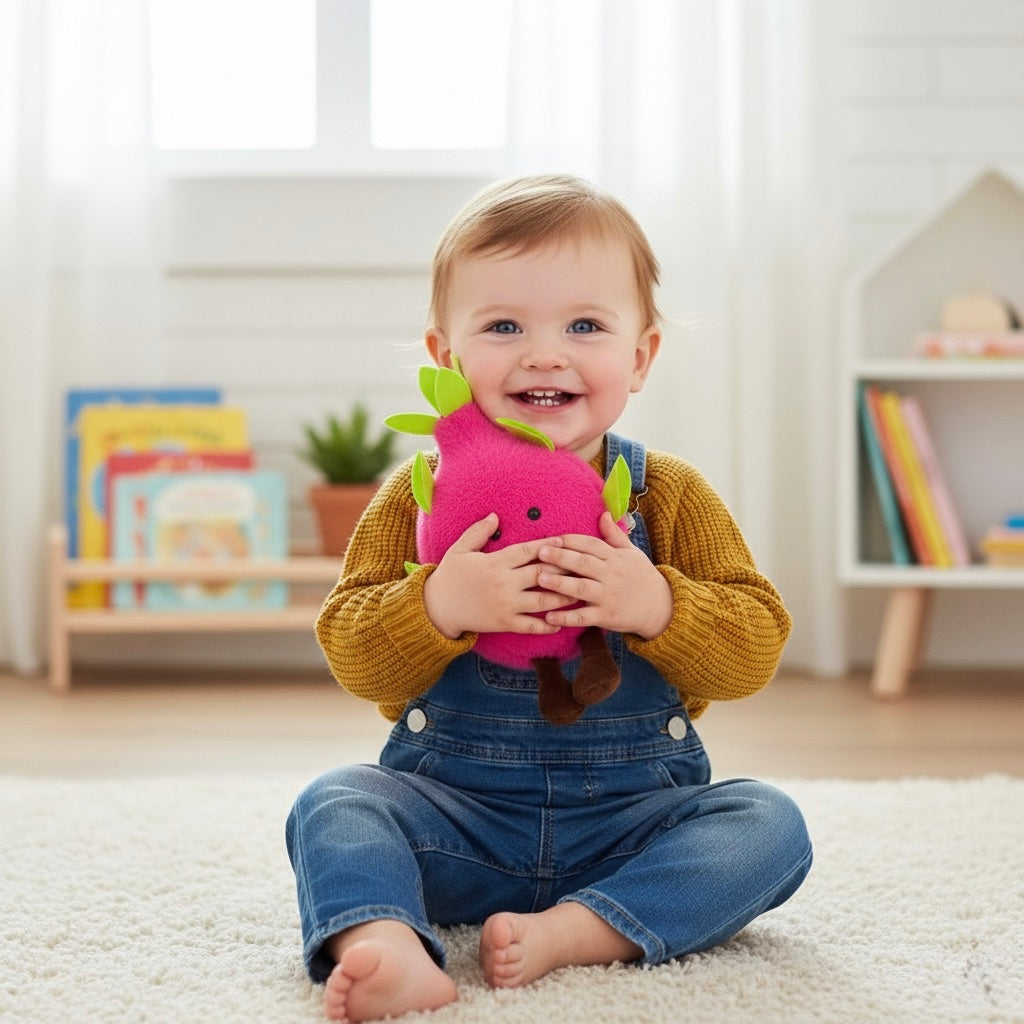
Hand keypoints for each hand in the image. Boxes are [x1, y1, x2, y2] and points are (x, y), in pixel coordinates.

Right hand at [423, 513, 572, 639]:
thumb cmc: (449, 576)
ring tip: (580, 593)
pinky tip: (561, 622)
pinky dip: (547, 625)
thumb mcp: (460, 549)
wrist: (437, 608)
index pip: (527, 551)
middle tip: (582, 565)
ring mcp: (506, 605)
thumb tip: (495, 516)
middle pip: (541, 573)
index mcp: (496, 562)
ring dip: (563, 597)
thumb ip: (478, 532)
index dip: (548, 544)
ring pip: (542, 601)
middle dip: (563, 569)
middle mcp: (504, 583)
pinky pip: (531, 625)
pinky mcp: (504, 623)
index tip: (565, 539)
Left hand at [536, 512, 672, 639]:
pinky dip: (566, 617)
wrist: (660, 607)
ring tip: (539, 579)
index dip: (571, 541)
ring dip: (560, 584)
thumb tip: (603, 513)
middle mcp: (611, 575)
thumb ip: (614, 535)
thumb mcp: (631, 553)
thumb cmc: (642, 577)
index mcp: (615, 557)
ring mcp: (608, 596)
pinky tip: (548, 616)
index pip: (591, 545)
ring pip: (581, 588)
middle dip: (560, 557)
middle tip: (540, 552)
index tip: (552, 539)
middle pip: (583, 563)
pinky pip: (584, 617)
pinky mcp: (606, 616)